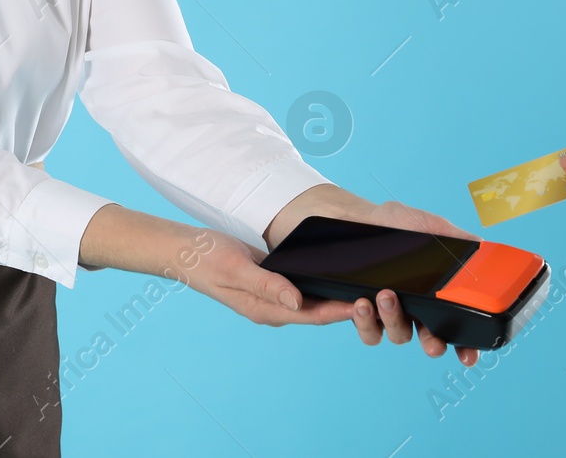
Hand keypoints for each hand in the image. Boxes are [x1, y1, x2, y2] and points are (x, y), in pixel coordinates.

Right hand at [180, 229, 358, 329]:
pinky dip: (323, 283)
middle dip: (347, 305)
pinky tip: (338, 272)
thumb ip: (267, 284)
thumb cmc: (207, 260)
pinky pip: (304, 288)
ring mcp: (273, 298)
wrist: (186, 252)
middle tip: (379, 292)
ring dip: (337, 295)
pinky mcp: (273, 285)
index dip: (341, 310)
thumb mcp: (236, 268)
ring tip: (368, 283)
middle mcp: (273, 308)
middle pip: (318, 311)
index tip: (367, 302)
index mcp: (266, 310)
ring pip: (314, 301)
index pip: (313, 313)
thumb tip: (297, 300)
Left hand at [341, 201, 480, 367]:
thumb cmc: (395, 223)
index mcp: (436, 295)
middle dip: (434, 345)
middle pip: (431, 340)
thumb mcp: (427, 225)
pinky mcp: (363, 313)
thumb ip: (453, 236)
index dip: (466, 346)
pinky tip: (361, 303)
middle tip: (433, 343)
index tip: (469, 356)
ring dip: (394, 321)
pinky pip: (368, 331)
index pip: (457, 327)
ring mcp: (389, 313)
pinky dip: (364, 322)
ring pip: (399, 335)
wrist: (358, 219)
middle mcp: (416, 309)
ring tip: (385, 295)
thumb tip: (480, 244)